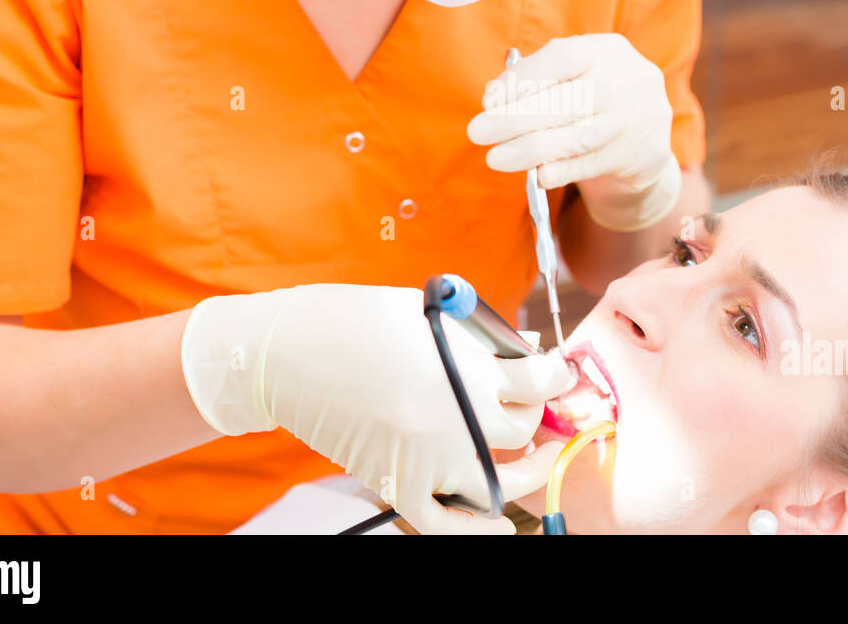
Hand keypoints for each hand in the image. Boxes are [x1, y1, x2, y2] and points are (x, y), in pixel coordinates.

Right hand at [181, 283, 574, 533]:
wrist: (287, 351)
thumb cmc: (357, 321)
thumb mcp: (430, 316)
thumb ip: (483, 337)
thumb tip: (527, 347)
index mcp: (467, 368)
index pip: (539, 382)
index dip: (557, 376)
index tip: (559, 373)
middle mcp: (456, 418)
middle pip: (521, 430)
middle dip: (535, 415)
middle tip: (534, 404)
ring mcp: (427, 459)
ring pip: (500, 482)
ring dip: (526, 473)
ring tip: (539, 459)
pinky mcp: (396, 484)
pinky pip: (446, 524)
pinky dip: (476, 531)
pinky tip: (501, 526)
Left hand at [467, 33, 681, 230]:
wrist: (647, 136)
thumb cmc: (594, 100)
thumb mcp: (578, 77)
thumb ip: (542, 84)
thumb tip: (495, 103)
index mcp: (607, 49)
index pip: (562, 57)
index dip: (522, 79)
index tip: (489, 101)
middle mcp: (628, 79)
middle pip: (568, 100)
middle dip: (516, 118)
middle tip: (479, 132)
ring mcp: (639, 117)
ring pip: (578, 136)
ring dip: (530, 149)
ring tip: (497, 158)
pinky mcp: (645, 153)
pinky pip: (593, 163)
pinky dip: (561, 169)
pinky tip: (537, 175)